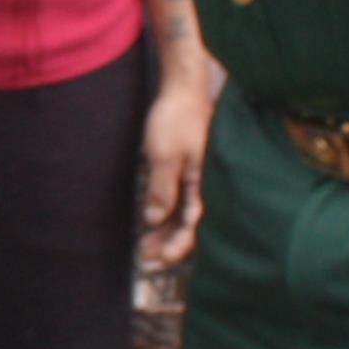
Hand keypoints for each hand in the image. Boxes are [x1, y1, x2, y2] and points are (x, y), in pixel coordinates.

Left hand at [141, 50, 218, 271]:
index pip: (193, 224)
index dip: (176, 245)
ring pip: (185, 214)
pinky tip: (154, 222)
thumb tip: (154, 219)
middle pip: (190, 225)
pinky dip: (168, 214)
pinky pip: (182, 200)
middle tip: (145, 258)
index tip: (158, 259)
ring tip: (143, 246)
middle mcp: (205, 185)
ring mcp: (198, 179)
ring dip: (166, 231)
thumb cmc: (177, 119)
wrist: (184, 89)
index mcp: (204, 183)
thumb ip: (161, 188)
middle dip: (169, 244)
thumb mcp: (164, 154)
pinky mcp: (190, 172)